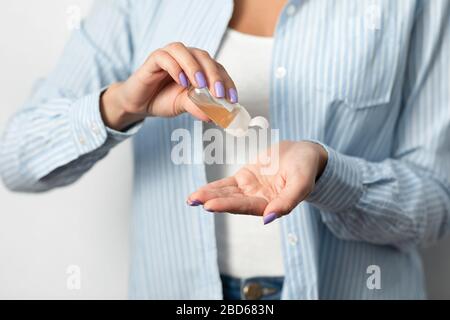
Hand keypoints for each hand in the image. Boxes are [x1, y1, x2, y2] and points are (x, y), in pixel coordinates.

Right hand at [100, 42, 237, 130]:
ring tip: (200, 85)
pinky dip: (175, 68)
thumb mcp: (184, 105)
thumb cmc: (163, 99)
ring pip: (185, 52)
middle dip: (214, 75)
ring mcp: (170, 56)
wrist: (139, 103)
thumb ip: (199, 107)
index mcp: (198, 67)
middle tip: (218, 93)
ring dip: (195, 68)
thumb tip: (214, 116)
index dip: (227, 83)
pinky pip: (165, 57)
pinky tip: (181, 81)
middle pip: (204, 57)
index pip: (217, 69)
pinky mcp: (154, 58)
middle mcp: (186, 57)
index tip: (232, 99)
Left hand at [187, 141, 327, 223]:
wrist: (304, 154)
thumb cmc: (306, 169)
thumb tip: (269, 219)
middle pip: (232, 202)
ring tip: (191, 198)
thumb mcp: (301, 184)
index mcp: (272, 205)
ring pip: (226, 194)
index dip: (228, 205)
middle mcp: (258, 200)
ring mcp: (250, 190)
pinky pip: (226, 184)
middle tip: (195, 200)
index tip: (210, 206)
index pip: (247, 206)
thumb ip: (287, 202)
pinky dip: (213, 188)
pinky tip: (199, 193)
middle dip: (212, 201)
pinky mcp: (245, 178)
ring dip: (209, 196)